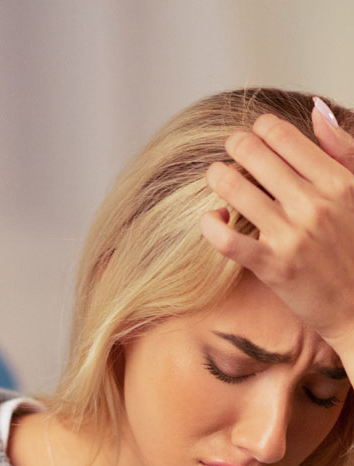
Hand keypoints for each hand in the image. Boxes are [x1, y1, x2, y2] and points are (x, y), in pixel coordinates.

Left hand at [201, 101, 353, 355]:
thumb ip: (343, 149)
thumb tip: (316, 110)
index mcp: (338, 181)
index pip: (284, 137)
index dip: (261, 128)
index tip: (255, 133)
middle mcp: (314, 204)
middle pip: (255, 156)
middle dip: (237, 146)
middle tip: (231, 149)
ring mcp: (291, 236)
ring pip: (236, 190)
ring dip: (219, 177)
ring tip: (217, 176)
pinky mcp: (272, 267)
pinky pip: (226, 240)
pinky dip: (211, 225)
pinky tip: (212, 218)